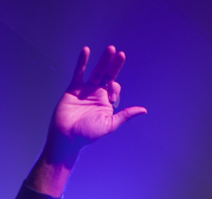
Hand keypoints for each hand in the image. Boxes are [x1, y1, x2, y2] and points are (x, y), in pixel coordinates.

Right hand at [27, 46, 146, 195]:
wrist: (67, 136)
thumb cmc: (88, 134)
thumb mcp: (110, 124)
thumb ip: (125, 115)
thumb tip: (144, 110)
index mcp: (106, 103)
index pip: (114, 87)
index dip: (115, 88)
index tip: (110, 96)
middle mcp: (97, 94)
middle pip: (108, 75)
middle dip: (114, 65)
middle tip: (120, 53)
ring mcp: (85, 90)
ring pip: (96, 71)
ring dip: (103, 60)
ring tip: (110, 48)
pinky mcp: (73, 88)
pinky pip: (79, 72)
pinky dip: (82, 61)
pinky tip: (86, 50)